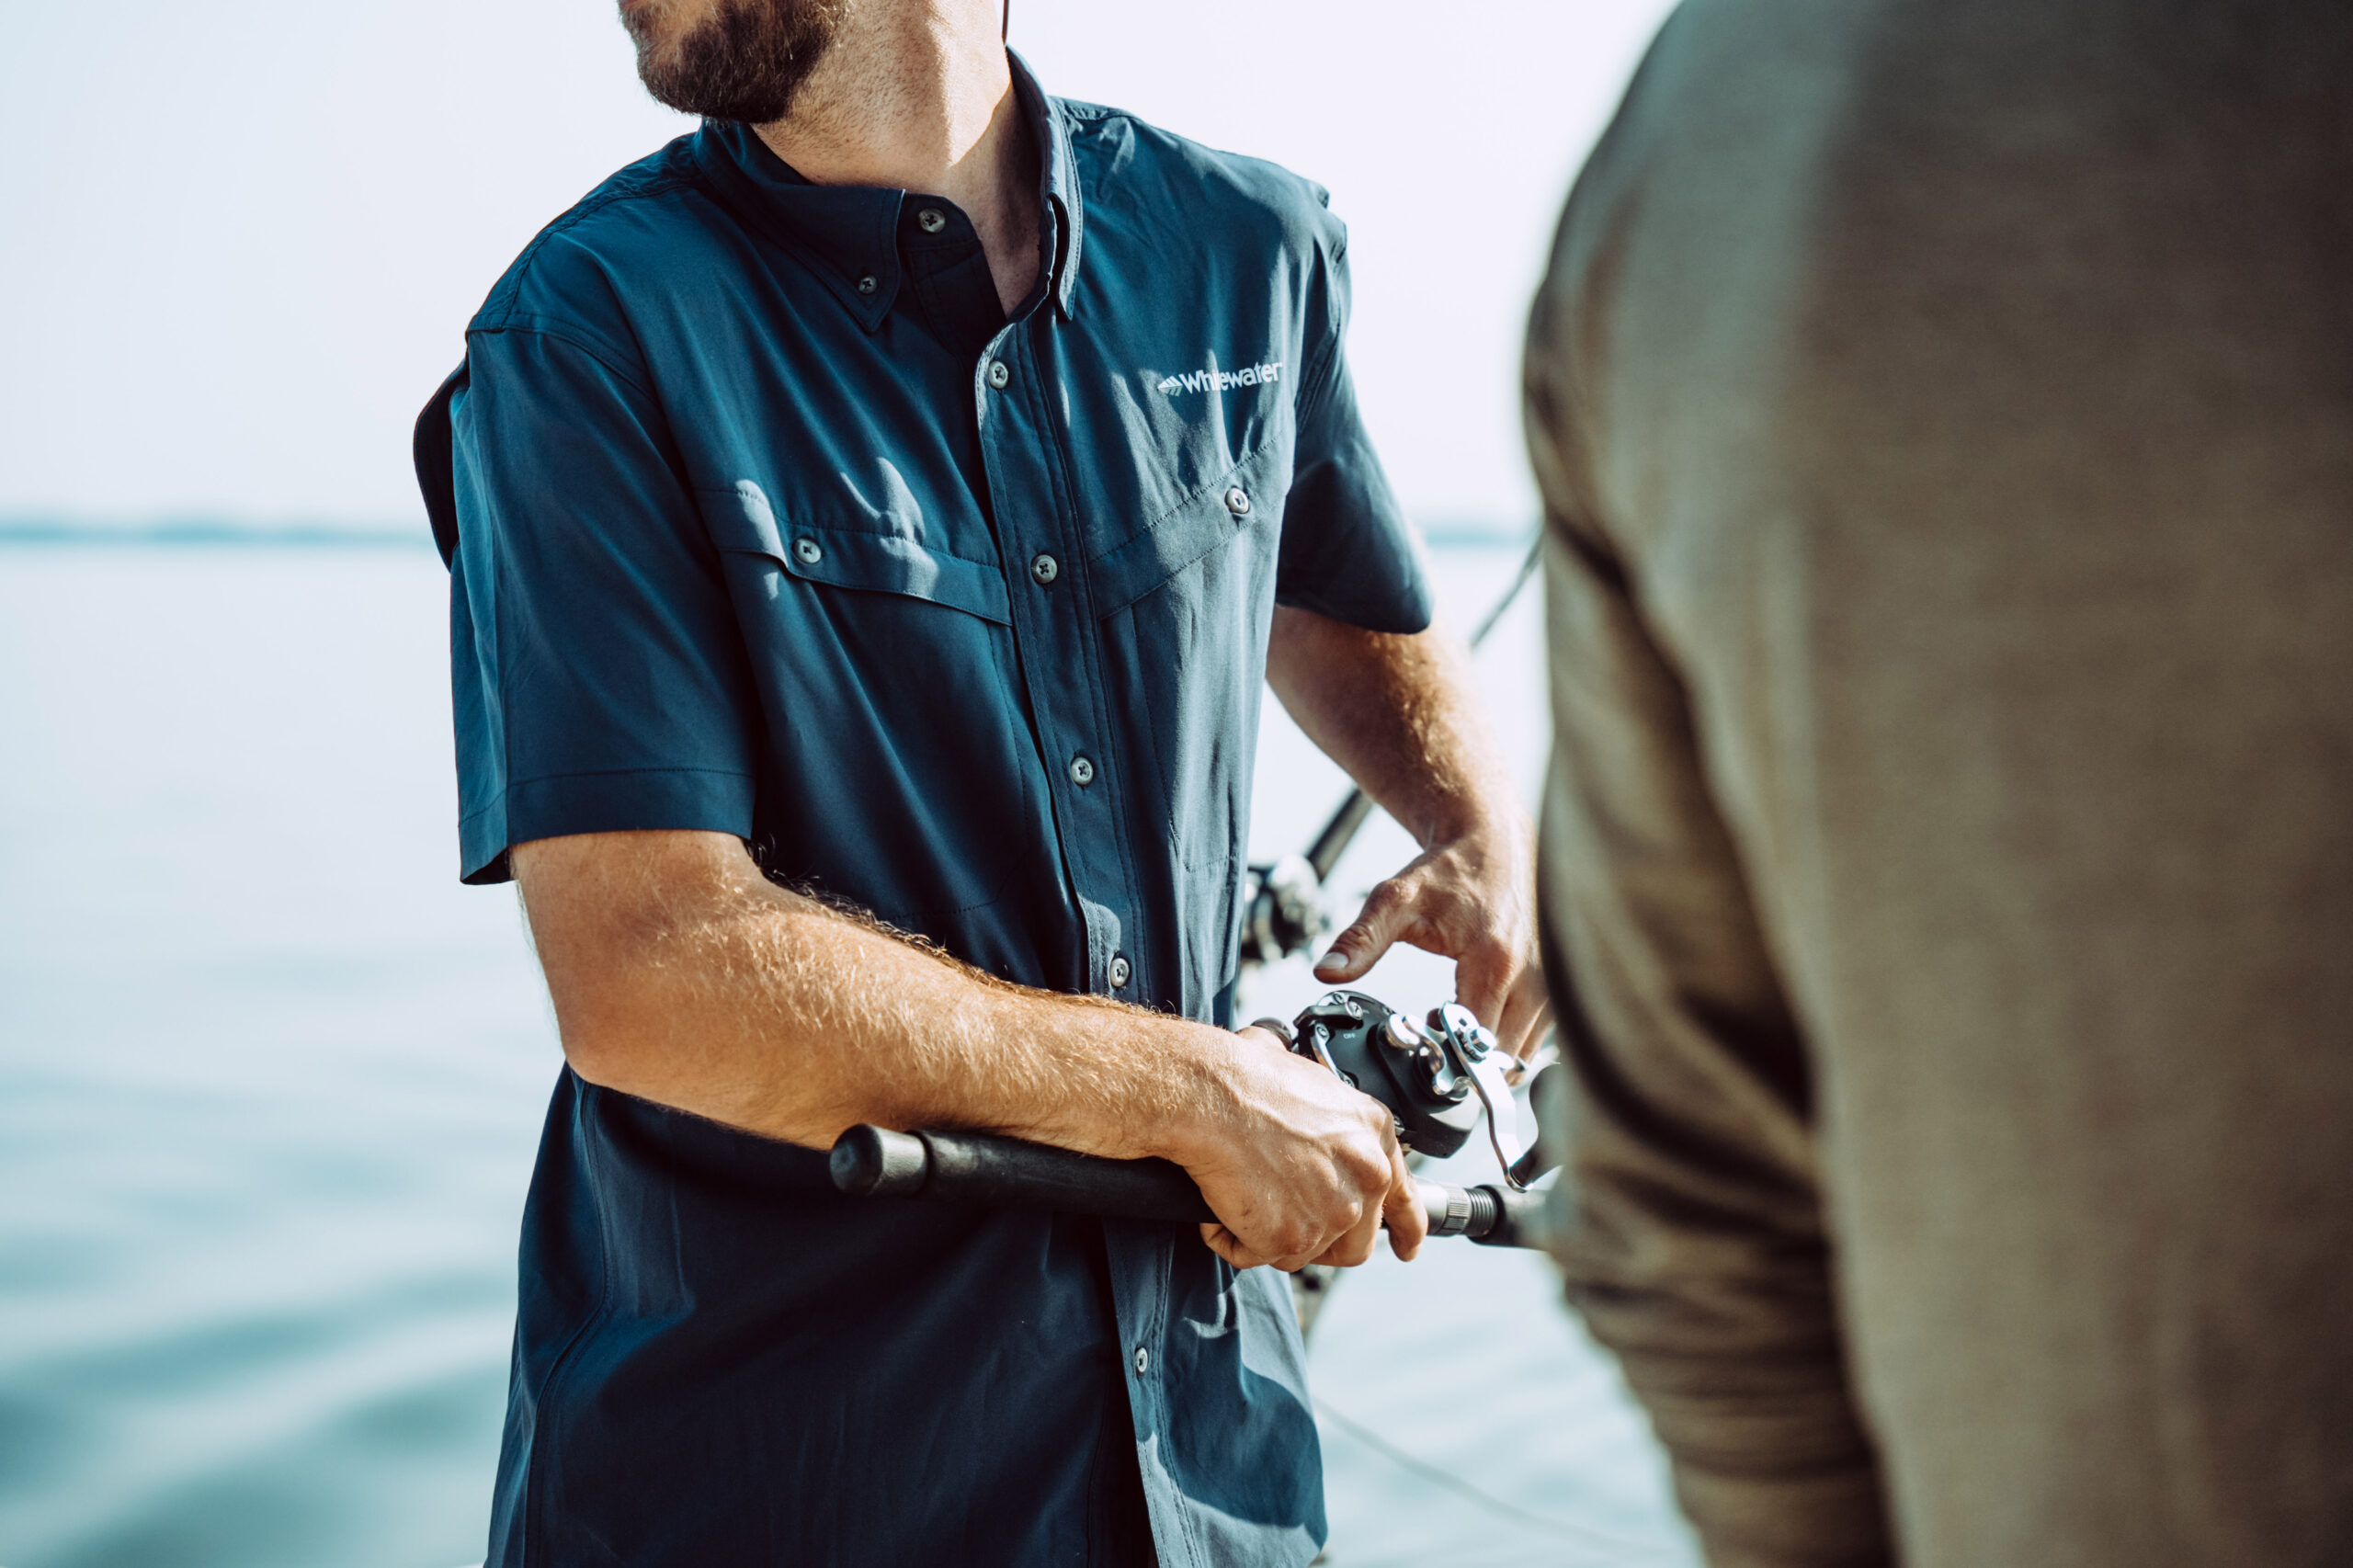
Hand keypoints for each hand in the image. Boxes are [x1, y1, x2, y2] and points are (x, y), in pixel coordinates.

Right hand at [1172, 1026, 1426, 1270]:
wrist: (1209, 1096)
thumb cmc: (1244, 1077)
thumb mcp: (1307, 1078)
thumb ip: (1325, 1111)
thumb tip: (1303, 1099)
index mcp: (1373, 1132)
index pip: (1404, 1197)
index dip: (1406, 1230)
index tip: (1406, 1249)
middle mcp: (1365, 1175)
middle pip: (1356, 1239)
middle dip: (1320, 1239)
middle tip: (1283, 1221)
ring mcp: (1333, 1212)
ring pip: (1303, 1252)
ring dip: (1269, 1236)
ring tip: (1241, 1196)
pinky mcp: (1292, 1238)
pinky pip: (1256, 1255)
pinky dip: (1232, 1237)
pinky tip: (1221, 1206)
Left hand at [1314, 819, 1552, 1060]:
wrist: (1492, 840)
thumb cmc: (1448, 870)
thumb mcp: (1395, 900)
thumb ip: (1361, 940)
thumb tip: (1326, 972)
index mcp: (1496, 961)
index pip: (1476, 1043)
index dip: (1446, 1056)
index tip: (1420, 1044)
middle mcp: (1535, 976)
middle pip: (1501, 1057)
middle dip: (1465, 1060)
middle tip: (1431, 1036)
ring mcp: (1554, 983)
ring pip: (1523, 1052)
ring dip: (1488, 1052)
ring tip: (1453, 1024)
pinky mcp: (1560, 985)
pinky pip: (1538, 1035)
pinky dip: (1509, 1037)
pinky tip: (1479, 1015)